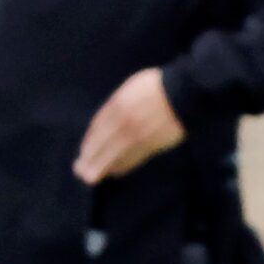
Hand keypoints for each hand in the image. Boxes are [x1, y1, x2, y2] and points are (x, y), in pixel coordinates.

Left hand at [73, 67, 183, 183]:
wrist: (184, 93)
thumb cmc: (158, 87)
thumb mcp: (130, 89)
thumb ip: (117, 104)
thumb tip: (106, 121)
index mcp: (117, 105)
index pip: (96, 128)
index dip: (88, 142)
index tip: (83, 152)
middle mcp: (123, 121)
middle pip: (100, 145)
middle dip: (89, 159)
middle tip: (80, 171)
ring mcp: (137, 134)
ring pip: (114, 156)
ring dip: (102, 168)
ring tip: (92, 177)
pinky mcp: (151, 145)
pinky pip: (132, 159)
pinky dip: (122, 167)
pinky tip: (115, 172)